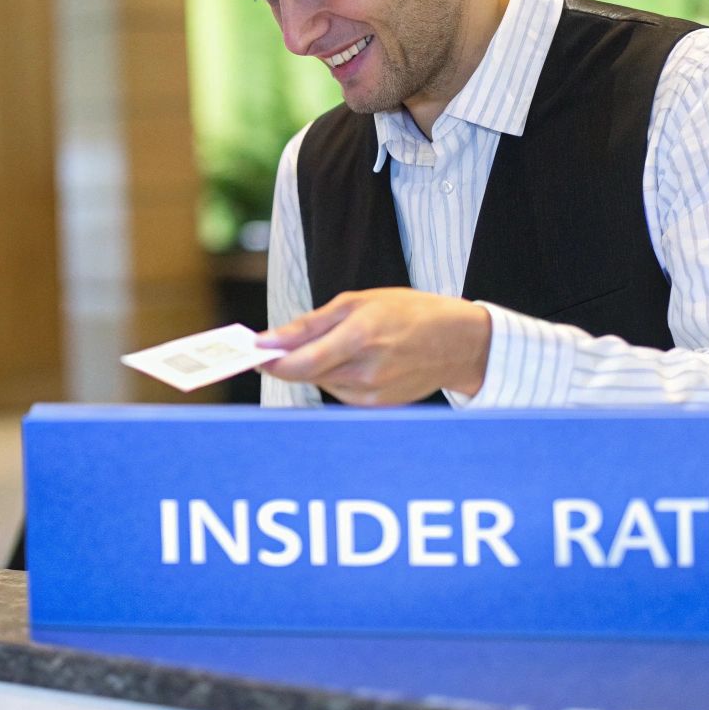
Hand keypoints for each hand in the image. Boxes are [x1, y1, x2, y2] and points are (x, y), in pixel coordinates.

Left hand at [257, 288, 491, 404]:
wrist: (457, 343)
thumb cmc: (408, 312)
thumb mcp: (358, 302)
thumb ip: (309, 324)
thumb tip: (268, 340)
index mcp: (359, 338)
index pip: (299, 364)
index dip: (270, 361)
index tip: (251, 352)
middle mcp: (364, 372)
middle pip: (305, 375)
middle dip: (287, 360)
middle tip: (277, 345)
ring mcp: (371, 395)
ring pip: (320, 382)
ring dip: (315, 366)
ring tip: (339, 342)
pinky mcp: (375, 407)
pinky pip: (339, 391)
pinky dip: (335, 375)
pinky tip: (355, 359)